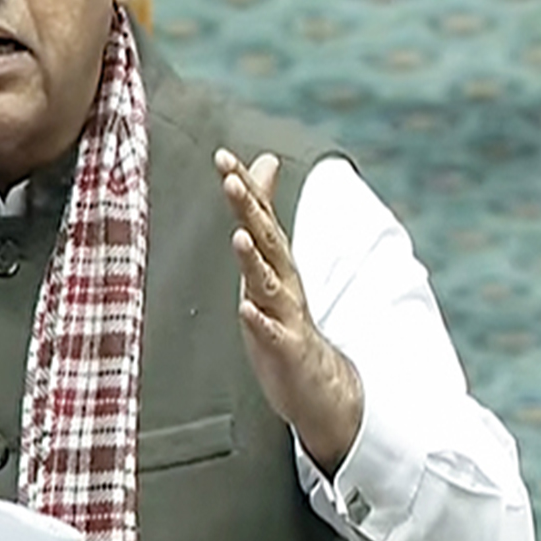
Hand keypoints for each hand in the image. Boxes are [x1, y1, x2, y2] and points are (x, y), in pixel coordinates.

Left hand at [216, 147, 362, 476]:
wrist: (318, 384)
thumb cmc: (284, 316)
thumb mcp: (268, 260)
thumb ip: (261, 212)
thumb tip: (264, 161)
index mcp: (275, 262)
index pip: (259, 216)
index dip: (243, 187)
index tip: (223, 156)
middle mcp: (283, 282)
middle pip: (266, 240)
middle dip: (250, 209)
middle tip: (232, 180)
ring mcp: (285, 316)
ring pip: (269, 283)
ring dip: (254, 260)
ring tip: (239, 236)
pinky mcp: (284, 350)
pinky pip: (271, 334)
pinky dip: (259, 320)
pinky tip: (245, 308)